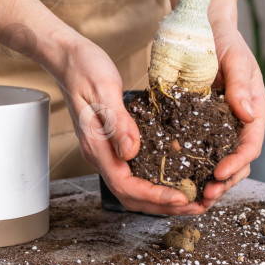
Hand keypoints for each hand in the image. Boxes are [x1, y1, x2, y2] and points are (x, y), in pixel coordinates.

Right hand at [52, 38, 205, 214]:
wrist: (68, 58)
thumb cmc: (84, 69)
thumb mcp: (103, 90)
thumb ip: (117, 122)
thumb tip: (132, 152)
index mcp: (96, 146)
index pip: (125, 185)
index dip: (154, 196)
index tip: (181, 197)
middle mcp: (101, 154)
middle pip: (131, 196)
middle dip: (163, 206)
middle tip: (196, 206)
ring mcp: (106, 151)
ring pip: (134, 188)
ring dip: (161, 198)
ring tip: (191, 198)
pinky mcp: (114, 143)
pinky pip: (136, 172)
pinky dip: (157, 181)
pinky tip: (176, 176)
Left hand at [201, 24, 264, 208]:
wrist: (206, 29)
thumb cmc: (226, 42)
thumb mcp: (236, 60)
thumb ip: (241, 85)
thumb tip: (248, 113)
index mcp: (255, 111)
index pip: (251, 146)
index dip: (237, 163)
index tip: (218, 174)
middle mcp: (240, 123)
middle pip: (238, 162)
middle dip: (224, 182)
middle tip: (204, 197)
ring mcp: (221, 126)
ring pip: (221, 162)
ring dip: (210, 181)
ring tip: (194, 197)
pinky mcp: (202, 124)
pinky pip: (201, 150)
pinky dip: (193, 166)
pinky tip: (178, 177)